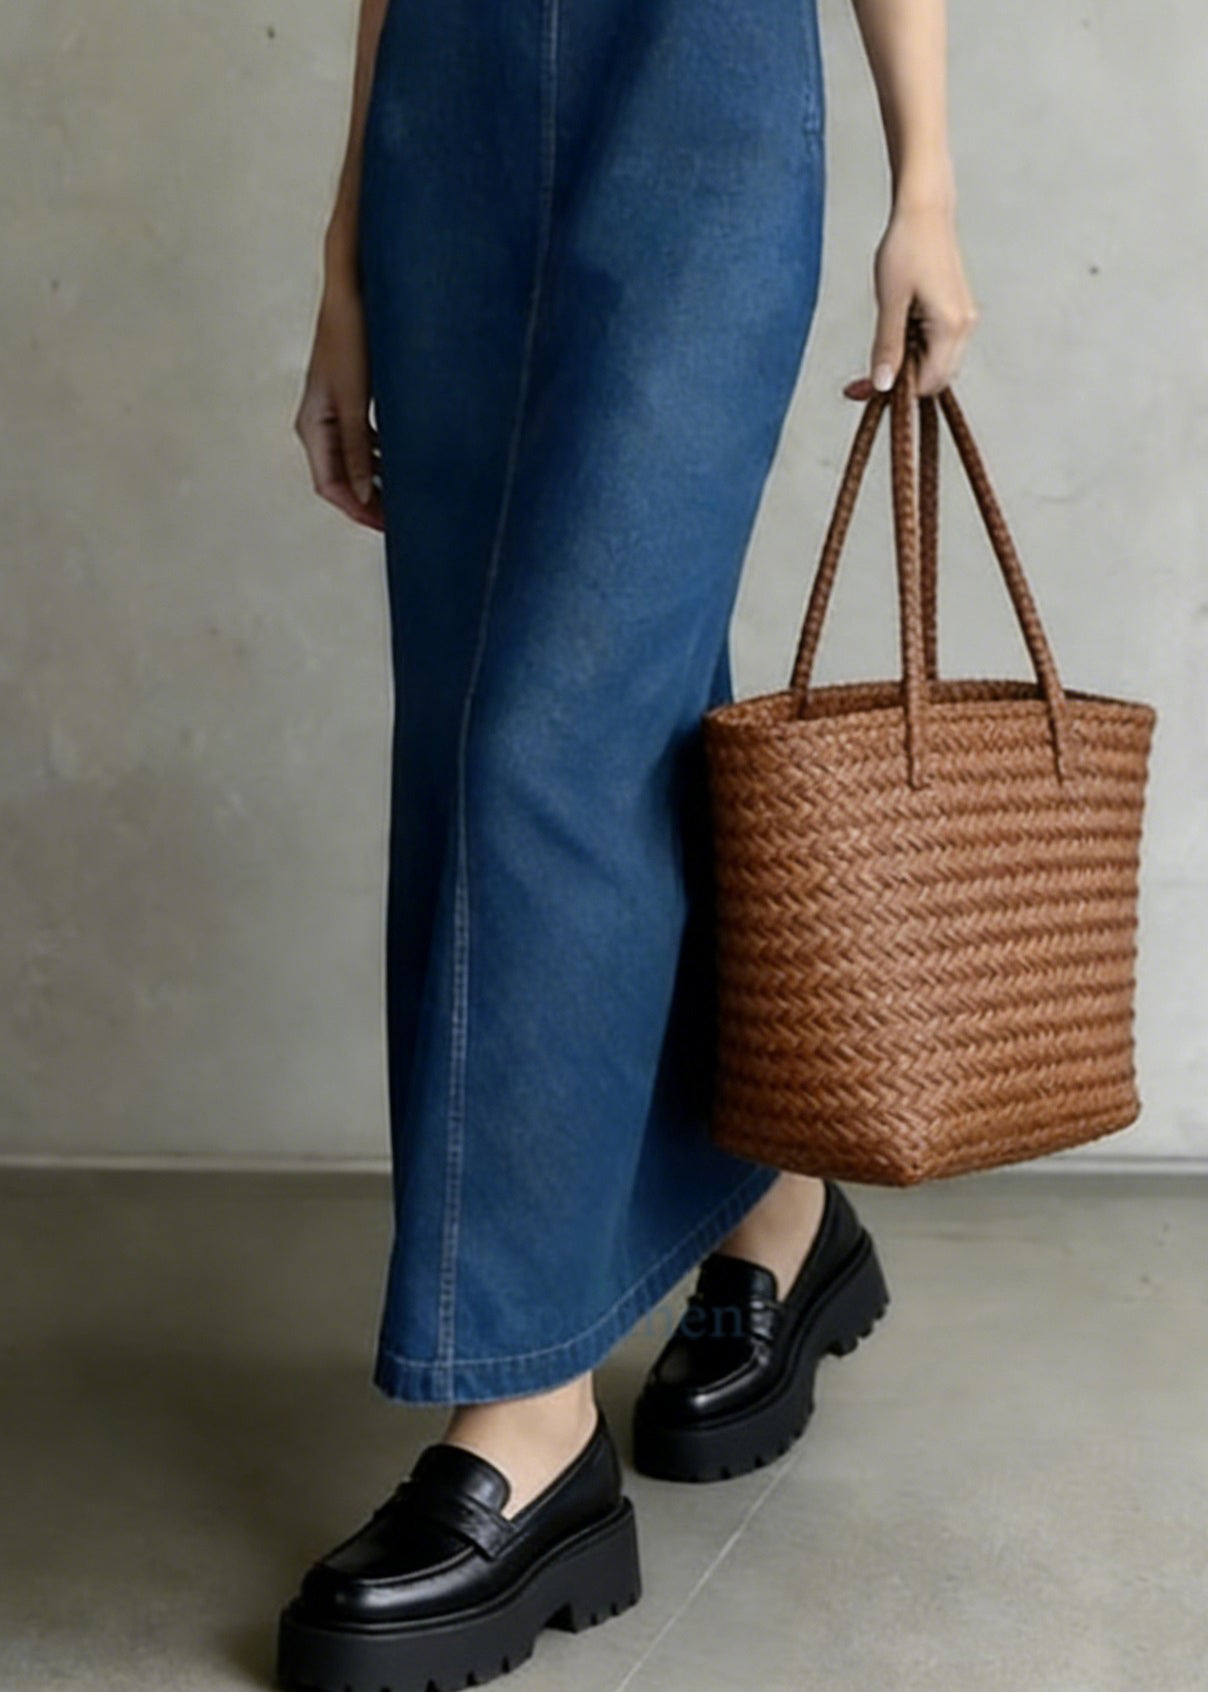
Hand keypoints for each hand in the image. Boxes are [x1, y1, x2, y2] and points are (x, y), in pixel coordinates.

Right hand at [294, 277, 385, 531]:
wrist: (353, 287)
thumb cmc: (350, 336)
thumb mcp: (355, 400)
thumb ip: (356, 450)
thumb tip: (363, 497)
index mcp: (312, 425)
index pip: (329, 486)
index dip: (357, 511)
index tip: (388, 527)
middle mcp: (319, 421)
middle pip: (341, 478)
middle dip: (370, 501)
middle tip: (405, 521)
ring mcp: (335, 409)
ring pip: (355, 461)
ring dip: (379, 480)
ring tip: (409, 496)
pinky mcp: (353, 396)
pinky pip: (366, 440)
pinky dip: (384, 456)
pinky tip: (407, 461)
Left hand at [843, 193, 978, 399]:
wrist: (924, 210)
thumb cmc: (907, 247)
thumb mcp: (890, 302)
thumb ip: (887, 347)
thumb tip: (881, 384)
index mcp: (951, 327)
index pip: (927, 383)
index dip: (896, 392)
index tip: (865, 390)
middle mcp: (964, 326)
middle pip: (934, 378)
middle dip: (901, 381)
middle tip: (864, 375)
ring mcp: (963, 318)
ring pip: (934, 362)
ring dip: (907, 363)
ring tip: (884, 335)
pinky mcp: (956, 311)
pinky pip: (936, 344)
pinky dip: (915, 347)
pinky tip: (898, 327)